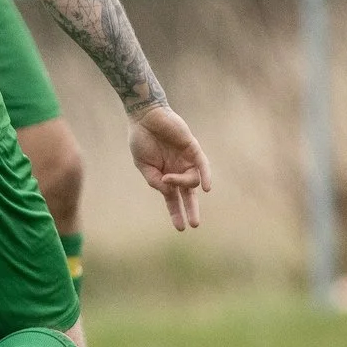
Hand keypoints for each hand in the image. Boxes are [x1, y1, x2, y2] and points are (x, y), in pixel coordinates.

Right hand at [127, 105, 211, 230]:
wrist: (144, 117)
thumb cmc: (141, 139)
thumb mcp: (143, 165)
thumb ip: (154, 181)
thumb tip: (169, 193)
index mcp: (164, 175)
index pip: (173, 198)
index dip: (176, 212)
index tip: (180, 228)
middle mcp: (178, 170)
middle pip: (188, 194)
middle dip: (191, 209)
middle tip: (194, 225)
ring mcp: (186, 160)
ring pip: (192, 180)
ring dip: (181, 183)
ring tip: (168, 178)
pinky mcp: (192, 148)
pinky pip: (202, 165)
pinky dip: (206, 176)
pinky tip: (206, 188)